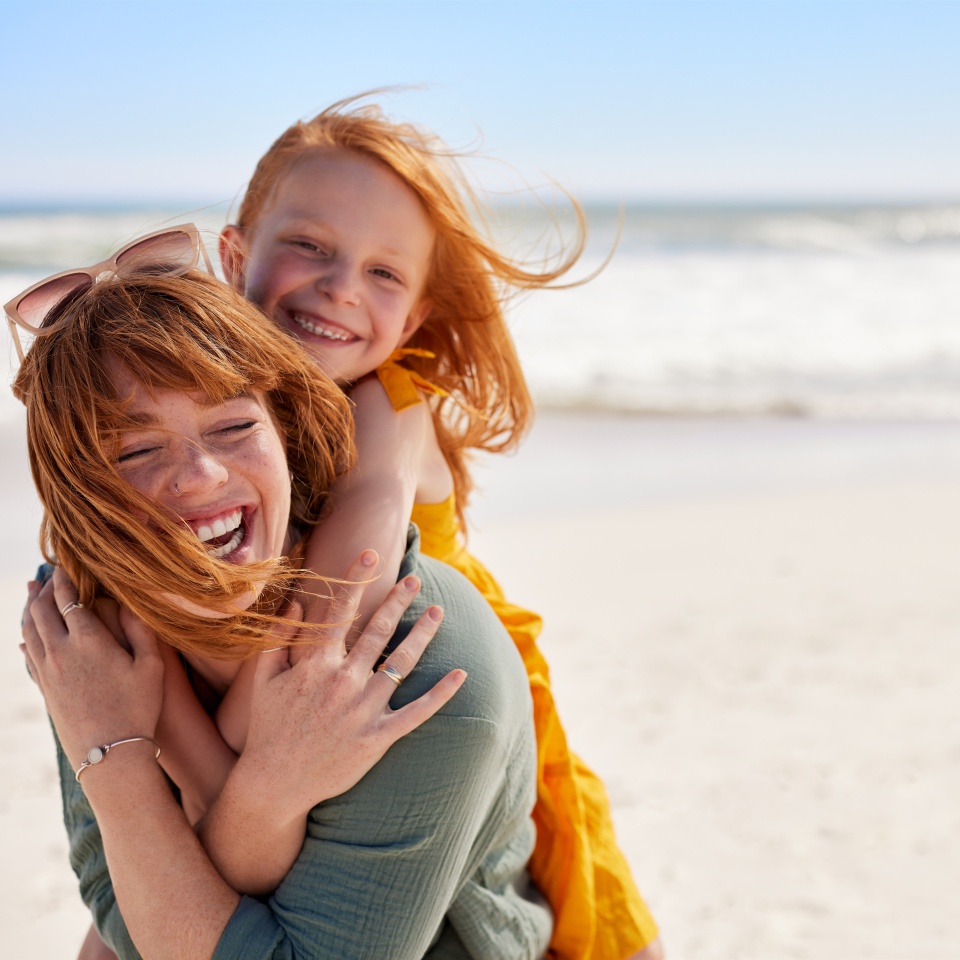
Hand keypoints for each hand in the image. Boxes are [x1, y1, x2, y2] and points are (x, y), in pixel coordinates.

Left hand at [21, 568, 163, 769]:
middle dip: (44, 589)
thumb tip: (131, 601)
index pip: (69, 599)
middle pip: (42, 611)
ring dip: (29, 609)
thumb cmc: (138, 707)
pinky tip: (25, 637)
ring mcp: (48, 672)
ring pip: (30, 631)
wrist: (110, 753)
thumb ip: (140, 629)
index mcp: (89, 641)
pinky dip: (26, 640)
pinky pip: (28, 657)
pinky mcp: (44, 690)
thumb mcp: (151, 665)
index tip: (67, 563)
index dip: (66, 579)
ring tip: (31, 593)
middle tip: (48, 574)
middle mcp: (61, 652)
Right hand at [237, 550, 465, 820]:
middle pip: (378, 631)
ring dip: (422, 633)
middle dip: (398, 600)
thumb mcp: (264, 680)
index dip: (356, 580)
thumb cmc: (268, 730)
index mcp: (316, 664)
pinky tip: (460, 674)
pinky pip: (417, 712)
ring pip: (402, 662)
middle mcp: (344, 681)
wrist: (274, 784)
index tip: (371, 554)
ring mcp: (364, 710)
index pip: (341, 612)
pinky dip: (441, 693)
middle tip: (414, 579)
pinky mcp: (378, 737)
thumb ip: (279, 639)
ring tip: (438, 611)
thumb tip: (297, 603)